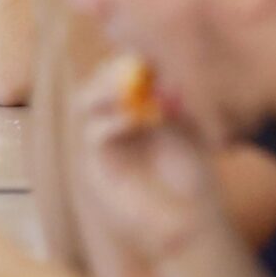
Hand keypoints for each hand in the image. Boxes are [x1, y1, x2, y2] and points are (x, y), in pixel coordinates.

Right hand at [69, 56, 224, 264]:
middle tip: (135, 68)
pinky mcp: (96, 168)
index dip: (124, 61)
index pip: (112, 74)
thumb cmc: (193, 175)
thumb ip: (176, 101)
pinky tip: (138, 118)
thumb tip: (166, 71)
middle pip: (92, 83)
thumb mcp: (191, 128)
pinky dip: (114, 120)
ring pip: (83, 104)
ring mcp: (100, 146)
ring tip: (133, 89)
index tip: (148, 56)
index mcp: (129, 112)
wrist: (191, 220)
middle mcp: (108, 125)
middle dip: (110, 71)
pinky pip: (93, 134)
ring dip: (106, 90)